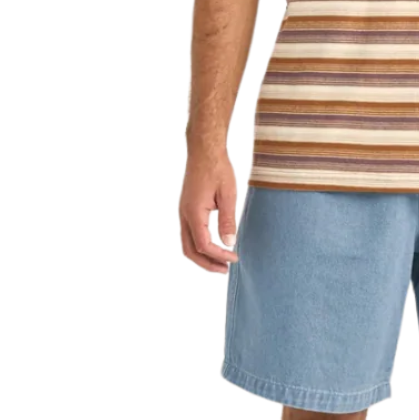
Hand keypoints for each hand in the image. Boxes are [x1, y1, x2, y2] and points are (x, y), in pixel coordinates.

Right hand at [179, 147, 239, 272]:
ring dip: (203, 256)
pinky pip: (189, 233)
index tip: (235, 259)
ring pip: (187, 243)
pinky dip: (199, 245)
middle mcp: (184, 214)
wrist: (204, 150)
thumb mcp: (228, 194)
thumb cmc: (217, 168)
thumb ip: (227, 220)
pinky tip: (214, 245)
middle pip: (190, 250)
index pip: (204, 245)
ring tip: (221, 262)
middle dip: (207, 263)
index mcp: (193, 213)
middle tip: (225, 270)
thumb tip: (229, 243)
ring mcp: (183, 212)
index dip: (219, 255)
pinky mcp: (186, 208)